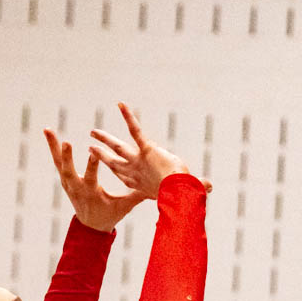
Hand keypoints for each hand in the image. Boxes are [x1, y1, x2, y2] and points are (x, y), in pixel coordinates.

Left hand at [45, 124, 146, 230]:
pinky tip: (49, 132)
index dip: (91, 166)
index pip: (90, 178)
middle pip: (68, 171)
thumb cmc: (109, 215)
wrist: (90, 227)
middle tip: (65, 142)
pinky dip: (53, 147)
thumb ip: (136, 196)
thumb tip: (155, 189)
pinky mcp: (65, 179)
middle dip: (67, 157)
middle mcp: (76, 188)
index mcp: (90, 193)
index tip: (93, 153)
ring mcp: (68, 183)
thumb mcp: (123, 207)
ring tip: (48, 129)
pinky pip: (57, 161)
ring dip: (53, 146)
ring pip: (58, 162)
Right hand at [89, 102, 210, 199]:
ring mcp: (138, 161)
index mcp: (139, 184)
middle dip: (101, 155)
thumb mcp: (186, 190)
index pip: (124, 176)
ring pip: (117, 147)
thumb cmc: (180, 196)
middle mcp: (135, 173)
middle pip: (113, 162)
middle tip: (91, 147)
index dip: (117, 171)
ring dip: (105, 138)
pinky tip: (121, 104)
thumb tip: (210, 186)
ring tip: (93, 132)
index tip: (109, 165)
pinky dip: (128, 116)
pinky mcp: (147, 149)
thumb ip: (196, 185)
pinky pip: (135, 130)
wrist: (177, 194)